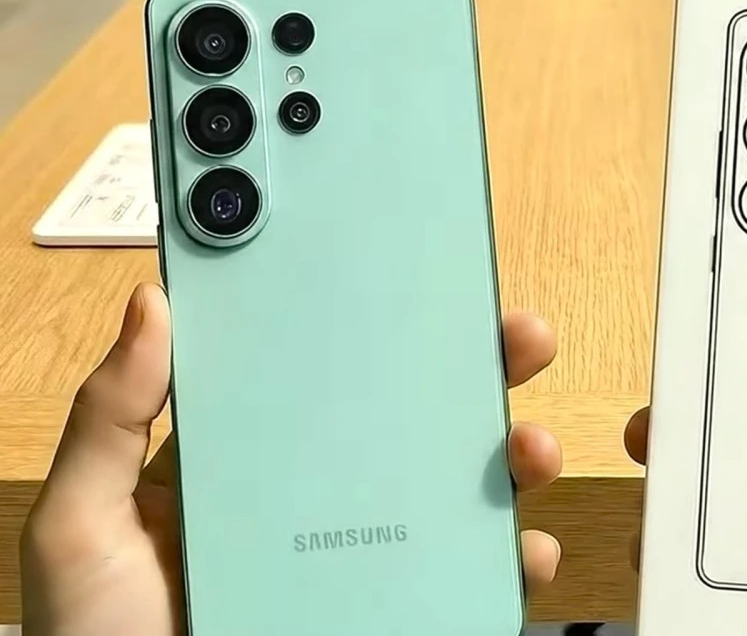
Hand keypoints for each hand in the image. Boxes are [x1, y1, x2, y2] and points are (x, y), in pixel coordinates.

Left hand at [21, 283, 563, 635]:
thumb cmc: (99, 634)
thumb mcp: (83, 524)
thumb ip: (110, 421)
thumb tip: (154, 304)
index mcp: (256, 462)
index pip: (329, 378)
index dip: (382, 328)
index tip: (426, 281)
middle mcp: (323, 502)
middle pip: (416, 423)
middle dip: (479, 373)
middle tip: (518, 339)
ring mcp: (365, 559)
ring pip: (458, 494)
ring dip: (513, 458)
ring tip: (530, 446)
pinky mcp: (396, 613)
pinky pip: (467, 581)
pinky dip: (512, 559)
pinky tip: (523, 546)